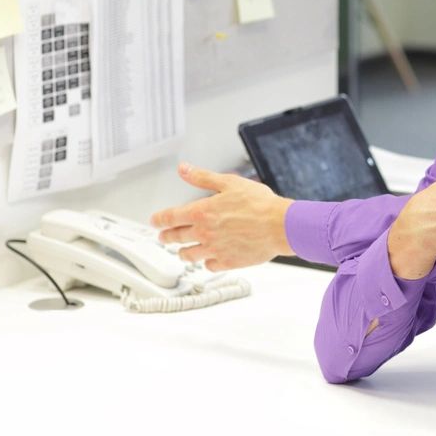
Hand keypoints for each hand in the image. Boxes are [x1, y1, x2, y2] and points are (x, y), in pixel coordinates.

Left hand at [150, 163, 293, 270]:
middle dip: (167, 237)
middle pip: (176, 237)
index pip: (171, 217)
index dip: (160, 219)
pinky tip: (209, 259)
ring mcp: (214, 249)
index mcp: (201, 212)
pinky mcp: (227, 262)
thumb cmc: (259, 204)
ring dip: (183, 252)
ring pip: (189, 255)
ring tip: (182, 252)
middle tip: (163, 237)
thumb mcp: (229, 183)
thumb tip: (184, 169)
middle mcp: (204, 232)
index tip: (155, 221)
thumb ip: (202, 177)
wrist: (280, 226)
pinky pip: (209, 266)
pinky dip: (207, 263)